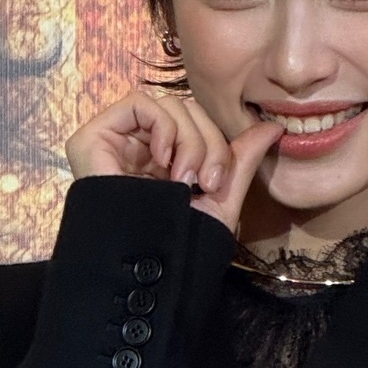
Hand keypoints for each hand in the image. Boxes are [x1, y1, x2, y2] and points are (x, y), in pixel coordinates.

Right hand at [66, 88, 280, 233]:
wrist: (146, 265)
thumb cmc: (179, 242)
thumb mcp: (219, 197)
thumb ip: (241, 160)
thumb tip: (273, 128)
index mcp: (164, 158)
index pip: (197, 122)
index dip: (216, 142)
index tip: (216, 182)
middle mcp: (137, 146)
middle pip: (186, 110)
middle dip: (206, 142)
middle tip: (204, 182)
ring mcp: (115, 140)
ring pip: (167, 105)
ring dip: (188, 140)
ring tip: (182, 179)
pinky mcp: (94, 136)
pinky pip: (138, 102)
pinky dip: (162, 126)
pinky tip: (161, 160)